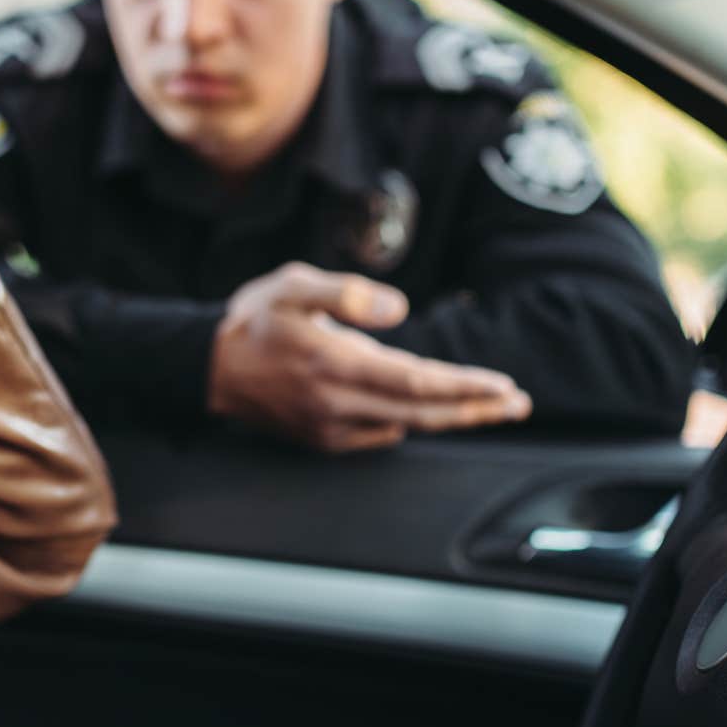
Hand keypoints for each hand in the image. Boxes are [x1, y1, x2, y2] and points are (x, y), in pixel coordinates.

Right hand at [208, 262, 531, 451]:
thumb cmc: (255, 318)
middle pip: (423, 413)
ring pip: (407, 427)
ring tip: (490, 407)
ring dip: (451, 418)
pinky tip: (430, 410)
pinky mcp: (323, 441)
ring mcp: (330, 428)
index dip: (464, 386)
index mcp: (334, 363)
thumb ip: (346, 292)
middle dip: (475, 410)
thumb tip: (398, 309)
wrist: (208, 367)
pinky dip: (411, 422)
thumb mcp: (293, 285)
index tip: (503, 386)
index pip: (416, 381)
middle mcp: (336, 404)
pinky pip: (380, 435)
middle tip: (518, 404)